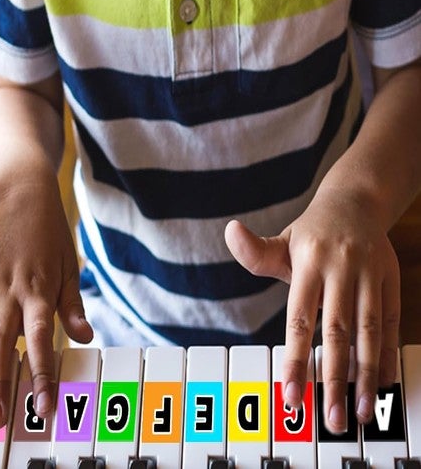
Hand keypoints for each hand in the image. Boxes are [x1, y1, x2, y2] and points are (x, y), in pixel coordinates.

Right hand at [0, 174, 92, 425]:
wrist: (23, 197)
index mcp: (39, 287)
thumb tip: (86, 338)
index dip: (42, 371)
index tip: (43, 405)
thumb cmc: (52, 235)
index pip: (41, 336)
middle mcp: (11, 289)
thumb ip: (73, 304)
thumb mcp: (70, 265)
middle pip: (0, 341)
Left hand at [225, 190, 399, 431]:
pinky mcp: (391, 279)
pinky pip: (392, 322)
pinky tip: (383, 383)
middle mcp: (341, 268)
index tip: (291, 396)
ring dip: (367, 374)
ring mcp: (369, 274)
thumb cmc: (311, 235)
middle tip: (331, 419)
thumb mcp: (282, 241)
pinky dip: (388, 354)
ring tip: (360, 411)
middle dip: (335, 378)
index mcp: (309, 262)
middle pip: (337, 331)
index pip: (299, 318)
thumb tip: (229, 232)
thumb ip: (255, 253)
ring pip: (369, 330)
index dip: (296, 359)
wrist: (355, 201)